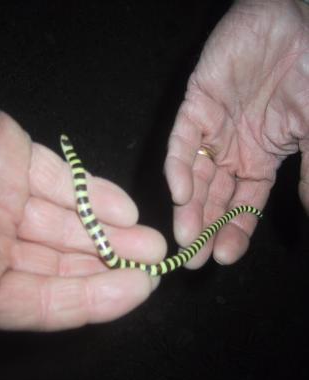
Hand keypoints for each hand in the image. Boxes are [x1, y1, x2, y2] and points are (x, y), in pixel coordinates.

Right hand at [0, 90, 165, 330]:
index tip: (136, 293)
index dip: (90, 303)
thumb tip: (21, 306)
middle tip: (154, 266)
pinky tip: (125, 209)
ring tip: (151, 241)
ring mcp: (1, 199)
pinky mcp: (12, 158)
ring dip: (112, 234)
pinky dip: (93, 194)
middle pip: (60, 264)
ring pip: (67, 224)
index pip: (40, 303)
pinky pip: (59, 181)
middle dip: (109, 267)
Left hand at [165, 0, 308, 268]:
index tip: (224, 257)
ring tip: (184, 237)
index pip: (243, 207)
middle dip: (204, 228)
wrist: (297, 23)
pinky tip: (181, 192)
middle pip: (214, 199)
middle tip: (193, 258)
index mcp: (261, 160)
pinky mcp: (197, 105)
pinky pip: (183, 141)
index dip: (234, 232)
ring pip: (195, 177)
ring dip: (189, 207)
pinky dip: (180, 166)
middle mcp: (234, 151)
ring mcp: (214, 130)